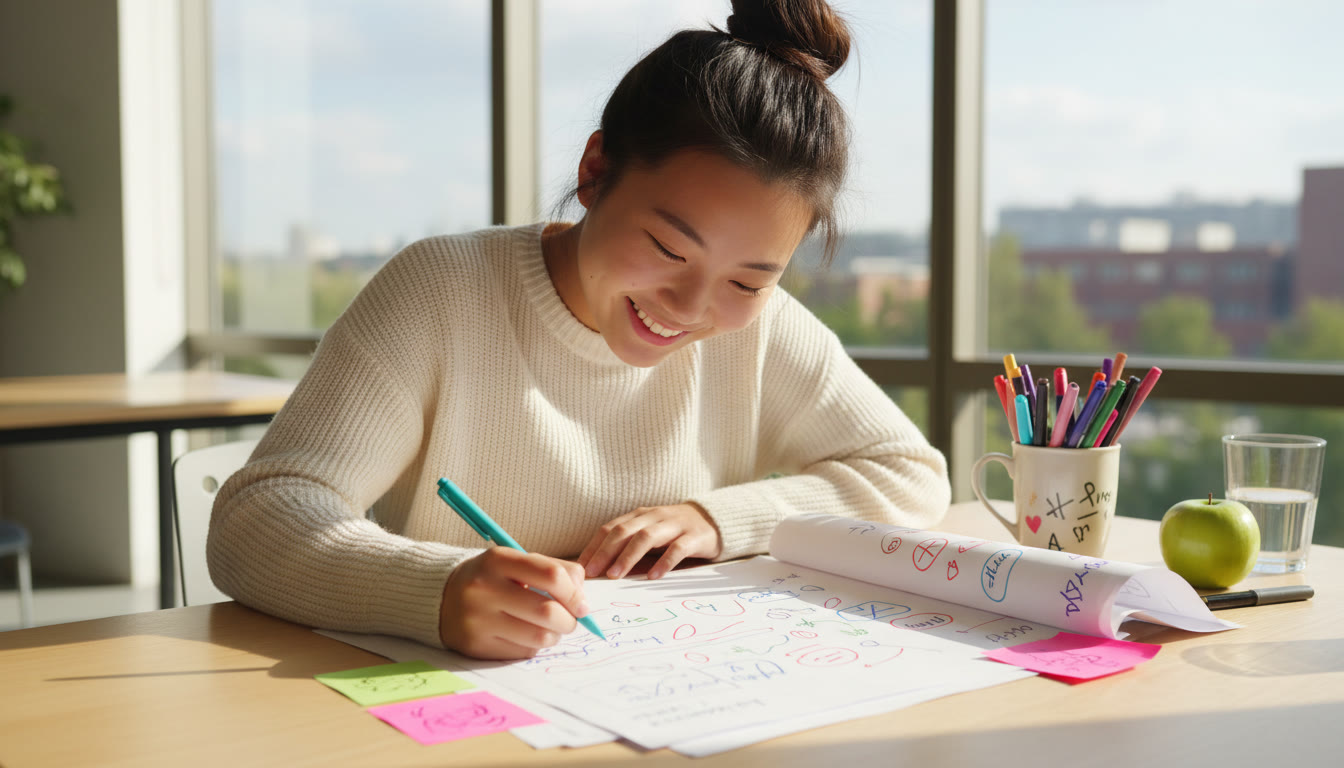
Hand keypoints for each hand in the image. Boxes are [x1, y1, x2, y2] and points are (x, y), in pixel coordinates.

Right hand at [438, 547, 589, 658]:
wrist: (441, 597)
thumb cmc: (491, 578)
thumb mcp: (515, 562)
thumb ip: (553, 569)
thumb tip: (583, 595)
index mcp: (498, 560)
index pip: (552, 576)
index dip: (575, 593)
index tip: (582, 604)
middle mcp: (484, 589)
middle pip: (547, 612)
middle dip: (570, 620)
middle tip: (571, 620)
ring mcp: (478, 620)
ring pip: (538, 637)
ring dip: (554, 636)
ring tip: (551, 629)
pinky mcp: (476, 645)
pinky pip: (522, 652)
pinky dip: (534, 646)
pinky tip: (527, 635)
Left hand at [578, 503, 721, 580]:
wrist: (714, 520)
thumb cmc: (674, 532)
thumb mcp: (650, 534)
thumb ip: (629, 547)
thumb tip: (601, 572)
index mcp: (640, 516)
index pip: (611, 528)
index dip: (595, 546)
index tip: (581, 567)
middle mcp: (654, 517)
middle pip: (624, 531)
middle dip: (606, 552)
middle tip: (593, 573)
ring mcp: (674, 525)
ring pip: (647, 537)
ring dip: (628, 556)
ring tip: (616, 575)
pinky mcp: (694, 536)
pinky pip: (677, 548)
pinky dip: (664, 562)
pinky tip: (653, 576)